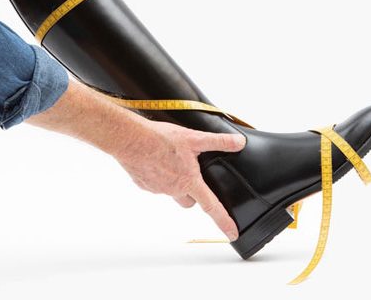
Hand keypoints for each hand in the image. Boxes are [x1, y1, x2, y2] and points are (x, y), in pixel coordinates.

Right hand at [112, 119, 246, 240]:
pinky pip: (155, 184)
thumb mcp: (194, 137)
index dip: (224, 221)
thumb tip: (239, 142)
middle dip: (193, 193)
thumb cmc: (161, 139)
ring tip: (171, 160)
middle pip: (189, 201)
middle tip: (191, 175)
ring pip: (171, 191)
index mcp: (189, 181)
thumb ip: (218, 141)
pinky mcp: (144, 184)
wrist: (131, 139)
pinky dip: (158, 176)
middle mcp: (174, 189)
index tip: (232, 234)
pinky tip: (156, 160)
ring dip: (174, 182)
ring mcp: (157, 189)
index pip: (211, 207)